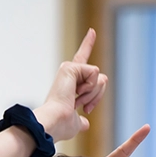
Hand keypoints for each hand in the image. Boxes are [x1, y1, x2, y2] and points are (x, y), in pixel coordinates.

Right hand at [33, 28, 108, 142]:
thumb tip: (84, 124)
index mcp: (70, 83)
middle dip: (96, 96)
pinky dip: (90, 88)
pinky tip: (75, 93)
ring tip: (76, 101)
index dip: (87, 45)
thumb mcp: (76, 123)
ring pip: (99, 77)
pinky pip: (95, 74)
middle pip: (100, 79)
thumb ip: (81, 120)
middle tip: (81, 107)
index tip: (92, 31)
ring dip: (93, 93)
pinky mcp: (71, 67)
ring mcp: (68, 68)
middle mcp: (68, 72)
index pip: (82, 62)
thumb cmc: (61, 125)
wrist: (55, 122)